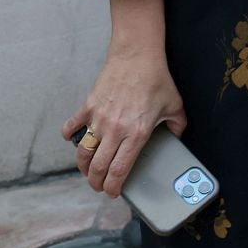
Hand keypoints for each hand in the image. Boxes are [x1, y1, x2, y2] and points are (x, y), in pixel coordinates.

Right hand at [62, 41, 185, 197]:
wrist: (138, 56)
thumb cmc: (156, 79)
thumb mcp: (175, 106)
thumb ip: (177, 126)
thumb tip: (176, 138)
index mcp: (137, 134)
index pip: (119, 170)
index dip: (113, 186)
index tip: (113, 192)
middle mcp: (116, 130)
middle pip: (98, 167)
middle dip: (96, 182)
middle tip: (99, 185)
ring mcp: (99, 118)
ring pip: (83, 153)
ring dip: (83, 166)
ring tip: (88, 170)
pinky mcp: (88, 106)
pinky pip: (71, 127)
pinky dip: (70, 136)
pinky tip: (75, 140)